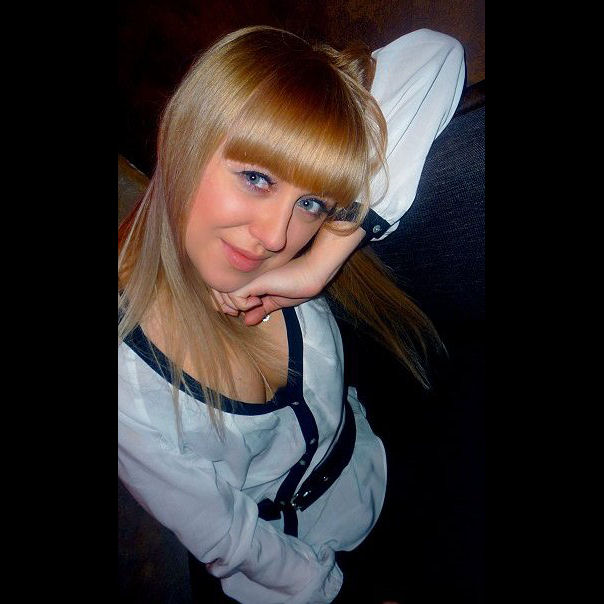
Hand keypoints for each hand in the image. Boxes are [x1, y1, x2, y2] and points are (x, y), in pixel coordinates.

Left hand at [212, 254, 326, 325]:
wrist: (310, 277)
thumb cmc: (297, 286)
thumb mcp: (275, 302)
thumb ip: (260, 309)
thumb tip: (247, 321)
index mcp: (249, 277)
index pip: (224, 289)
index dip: (226, 303)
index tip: (237, 312)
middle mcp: (245, 274)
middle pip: (218, 290)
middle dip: (227, 306)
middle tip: (237, 312)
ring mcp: (248, 275)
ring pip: (224, 294)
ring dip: (236, 306)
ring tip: (253, 304)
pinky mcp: (253, 280)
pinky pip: (235, 297)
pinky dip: (243, 306)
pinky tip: (258, 302)